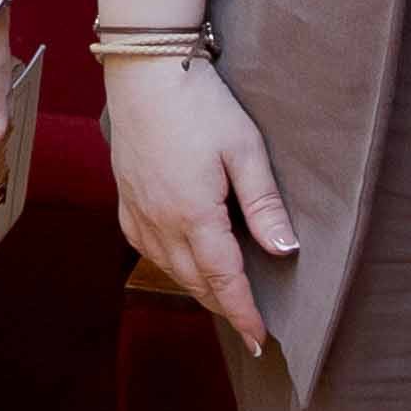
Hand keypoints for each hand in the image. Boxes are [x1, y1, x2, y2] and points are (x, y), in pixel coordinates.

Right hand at [104, 49, 297, 362]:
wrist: (145, 71)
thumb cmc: (199, 104)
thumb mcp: (245, 150)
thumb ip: (264, 204)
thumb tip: (285, 251)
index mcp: (193, 215)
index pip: (224, 280)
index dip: (243, 313)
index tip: (260, 339)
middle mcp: (160, 221)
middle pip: (195, 281)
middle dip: (223, 306)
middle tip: (248, 326)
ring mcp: (137, 211)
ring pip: (168, 269)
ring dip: (197, 288)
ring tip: (222, 299)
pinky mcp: (125, 198)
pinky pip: (145, 247)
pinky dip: (168, 264)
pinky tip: (180, 262)